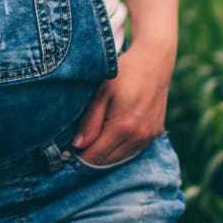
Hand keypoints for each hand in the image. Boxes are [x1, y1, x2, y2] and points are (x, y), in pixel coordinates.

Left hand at [71, 39, 173, 166]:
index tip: (67, 153)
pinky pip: (133, 150)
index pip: (95, 157)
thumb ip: (90, 120)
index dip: (79, 158)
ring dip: (105, 154)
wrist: (154, 61)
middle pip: (107, 161)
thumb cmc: (125, 72)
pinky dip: (119, 149)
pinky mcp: (155, 133)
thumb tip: (78, 145)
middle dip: (90, 158)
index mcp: (122, 127)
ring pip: (120, 158)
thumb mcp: (102, 92)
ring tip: (92, 141)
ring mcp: (149, 136)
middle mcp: (138, 136)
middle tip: (77, 147)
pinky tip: (110, 137)